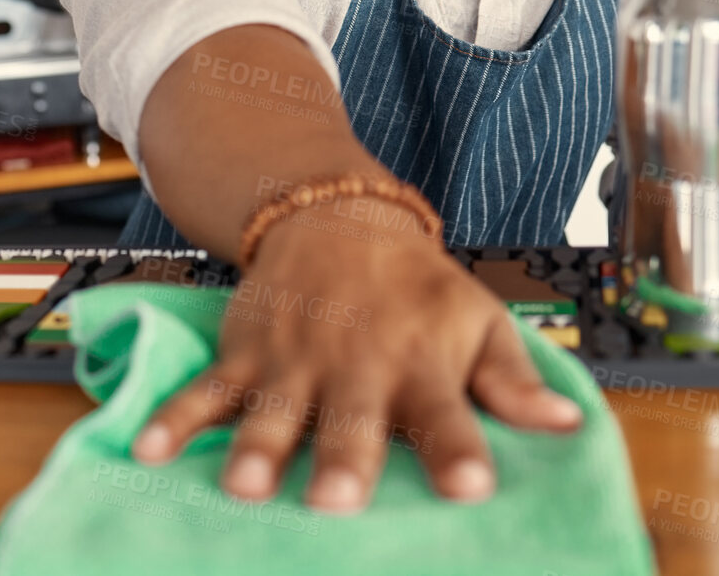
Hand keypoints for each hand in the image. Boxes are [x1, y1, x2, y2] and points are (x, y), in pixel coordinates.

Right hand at [130, 207, 581, 513]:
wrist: (335, 217)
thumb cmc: (416, 287)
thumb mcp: (476, 318)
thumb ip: (515, 380)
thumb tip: (571, 427)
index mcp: (422, 363)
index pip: (448, 413)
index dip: (458, 450)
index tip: (470, 487)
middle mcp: (357, 365)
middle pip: (351, 420)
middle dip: (344, 458)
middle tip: (336, 500)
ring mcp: (293, 361)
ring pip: (272, 410)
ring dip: (257, 447)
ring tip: (245, 487)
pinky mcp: (244, 354)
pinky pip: (204, 390)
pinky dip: (174, 420)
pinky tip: (147, 453)